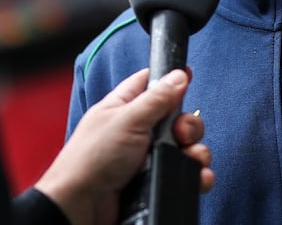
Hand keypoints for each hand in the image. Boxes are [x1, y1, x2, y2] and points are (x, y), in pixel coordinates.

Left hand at [34, 68, 213, 224]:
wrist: (84, 206)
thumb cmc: (92, 159)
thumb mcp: (126, 120)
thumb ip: (156, 98)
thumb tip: (178, 76)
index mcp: (125, 107)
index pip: (151, 83)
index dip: (170, 79)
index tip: (188, 76)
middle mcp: (139, 130)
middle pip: (176, 117)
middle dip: (187, 125)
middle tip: (179, 134)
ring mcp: (148, 156)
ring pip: (185, 146)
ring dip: (195, 151)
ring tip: (189, 157)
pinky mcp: (156, 179)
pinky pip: (184, 172)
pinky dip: (195, 174)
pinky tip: (198, 176)